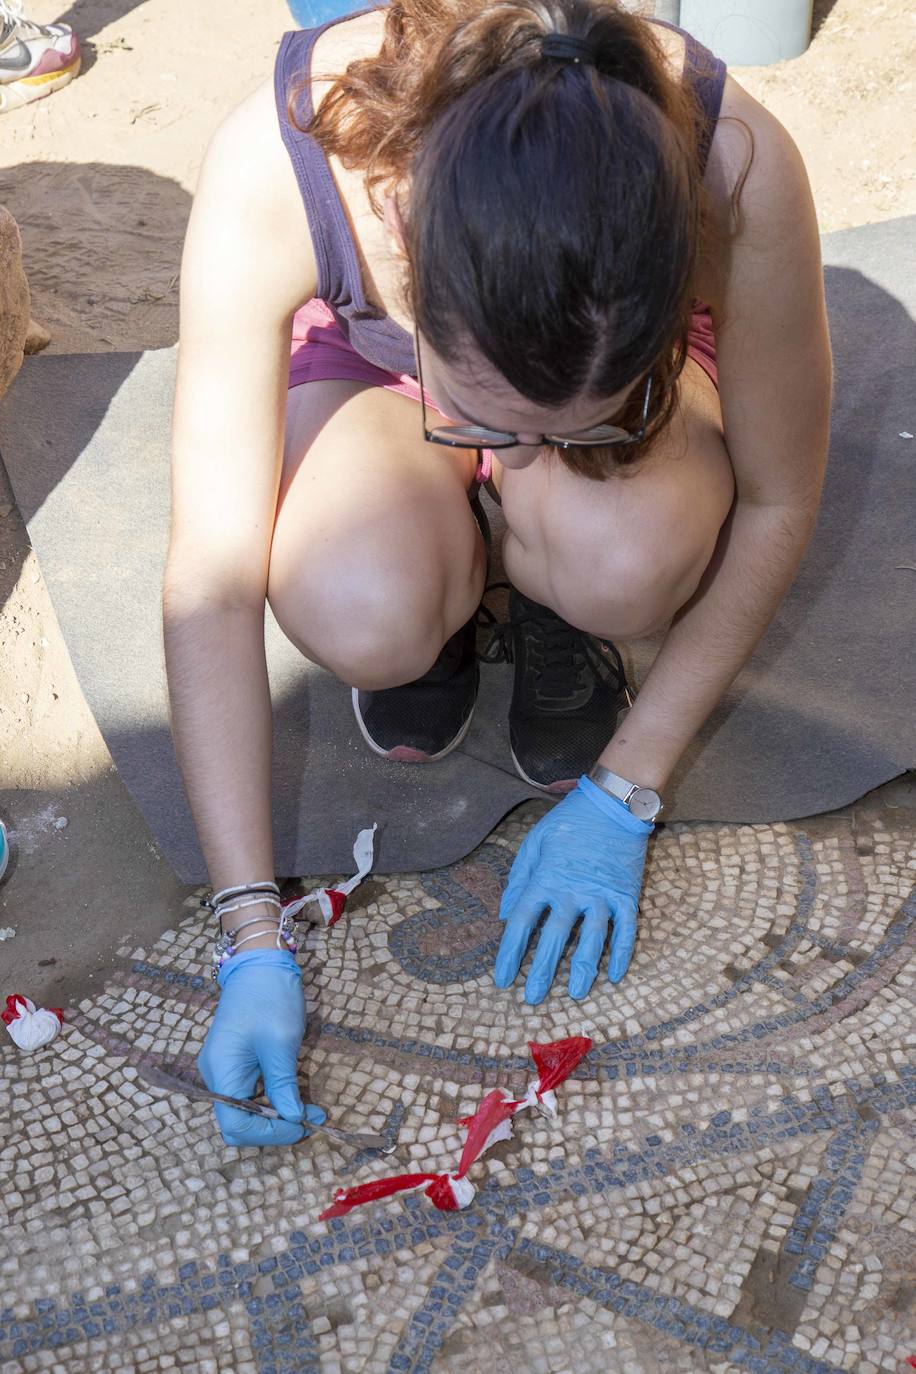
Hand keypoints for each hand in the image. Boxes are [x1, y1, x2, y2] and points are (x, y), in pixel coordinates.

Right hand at [198, 949, 325, 1144]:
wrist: (260, 963)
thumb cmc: (270, 996)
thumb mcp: (281, 1042)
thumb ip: (283, 1084)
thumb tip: (294, 1120)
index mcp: (221, 1070)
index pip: (237, 1124)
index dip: (270, 1133)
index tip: (303, 1125)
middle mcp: (216, 1075)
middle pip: (237, 1123)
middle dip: (273, 1129)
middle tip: (309, 1120)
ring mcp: (223, 1069)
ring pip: (244, 1112)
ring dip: (275, 1116)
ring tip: (309, 1110)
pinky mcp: (234, 1063)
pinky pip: (248, 1095)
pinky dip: (271, 1101)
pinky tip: (295, 1096)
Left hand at [493, 775, 652, 1003]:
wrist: (613, 804)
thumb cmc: (569, 822)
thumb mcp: (534, 842)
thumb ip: (518, 879)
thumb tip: (504, 914)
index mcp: (545, 879)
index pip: (521, 923)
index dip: (509, 953)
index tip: (502, 979)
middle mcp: (572, 891)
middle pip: (554, 940)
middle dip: (542, 973)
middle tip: (532, 1000)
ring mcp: (602, 895)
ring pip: (592, 941)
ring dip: (583, 971)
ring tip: (575, 995)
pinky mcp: (627, 895)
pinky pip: (626, 931)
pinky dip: (621, 955)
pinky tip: (614, 976)